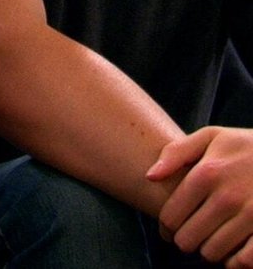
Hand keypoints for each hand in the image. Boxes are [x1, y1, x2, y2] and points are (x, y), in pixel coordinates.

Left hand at [147, 126, 252, 265]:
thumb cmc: (244, 146)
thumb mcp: (211, 137)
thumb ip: (176, 153)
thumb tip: (150, 176)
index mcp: (207, 173)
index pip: (170, 216)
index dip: (165, 226)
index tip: (170, 226)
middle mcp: (227, 197)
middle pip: (187, 240)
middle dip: (185, 238)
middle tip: (190, 231)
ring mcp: (250, 215)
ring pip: (212, 253)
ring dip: (208, 248)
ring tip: (211, 235)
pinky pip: (243, 261)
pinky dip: (234, 260)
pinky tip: (233, 248)